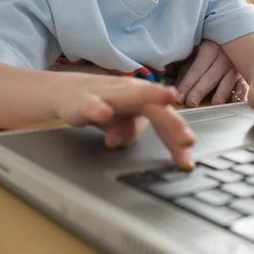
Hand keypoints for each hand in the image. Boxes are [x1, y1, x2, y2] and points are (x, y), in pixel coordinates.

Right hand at [50, 73, 195, 168]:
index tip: (186, 162)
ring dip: (150, 96)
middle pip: (156, 106)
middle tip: (187, 139)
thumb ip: (131, 131)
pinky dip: (98, 108)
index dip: (176, 139)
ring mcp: (109, 93)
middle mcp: (130, 92)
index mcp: (142, 99)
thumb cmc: (100, 104)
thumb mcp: (120, 122)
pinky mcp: (85, 98)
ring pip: (130, 95)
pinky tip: (104, 114)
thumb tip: (135, 141)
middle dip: (172, 122)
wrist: (66, 91)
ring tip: (168, 98)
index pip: (164, 118)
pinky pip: (92, 103)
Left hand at [175, 40, 247, 106]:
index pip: (196, 70)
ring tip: (213, 103)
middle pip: (210, 77)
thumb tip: (177, 88)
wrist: (233, 40)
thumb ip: (186, 70)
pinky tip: (236, 100)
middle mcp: (223, 57)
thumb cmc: (209, 50)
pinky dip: (241, 93)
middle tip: (191, 102)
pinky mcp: (245, 74)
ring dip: (221, 93)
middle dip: (200, 90)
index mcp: (209, 49)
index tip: (180, 97)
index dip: (187, 84)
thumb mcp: (196, 55)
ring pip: (227, 81)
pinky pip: (243, 84)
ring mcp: (235, 66)